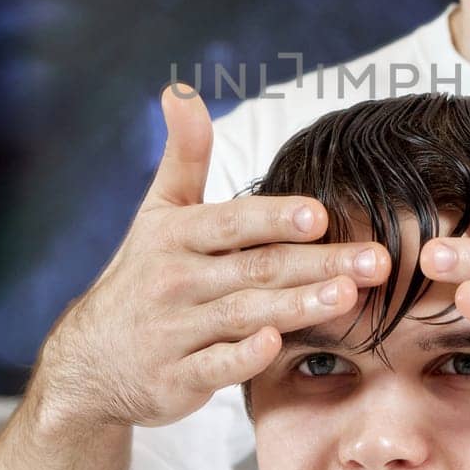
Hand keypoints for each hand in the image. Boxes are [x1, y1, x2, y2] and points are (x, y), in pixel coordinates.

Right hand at [37, 85, 389, 428]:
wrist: (91, 361)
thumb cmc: (143, 275)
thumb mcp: (158, 212)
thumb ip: (184, 154)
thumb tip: (180, 89)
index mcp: (176, 235)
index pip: (233, 222)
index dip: (276, 218)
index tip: (321, 214)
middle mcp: (175, 280)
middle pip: (257, 268)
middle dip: (319, 263)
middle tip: (377, 260)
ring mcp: (174, 331)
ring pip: (245, 314)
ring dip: (299, 306)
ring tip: (350, 296)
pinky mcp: (175, 379)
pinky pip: (214, 367)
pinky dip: (243, 357)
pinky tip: (277, 346)